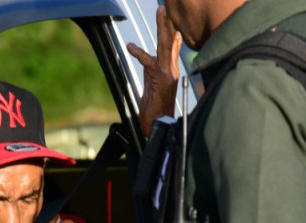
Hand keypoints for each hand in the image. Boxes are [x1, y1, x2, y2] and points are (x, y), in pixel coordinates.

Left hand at [127, 6, 181, 136]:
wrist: (159, 127)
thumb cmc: (155, 110)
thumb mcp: (153, 85)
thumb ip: (152, 70)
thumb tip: (149, 57)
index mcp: (171, 70)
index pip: (174, 44)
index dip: (173, 28)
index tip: (171, 14)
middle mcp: (172, 70)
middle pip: (172, 40)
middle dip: (169, 21)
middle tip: (165, 6)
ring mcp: (168, 75)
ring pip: (166, 46)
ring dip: (163, 27)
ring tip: (161, 12)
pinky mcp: (161, 81)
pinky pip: (150, 62)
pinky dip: (140, 53)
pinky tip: (131, 46)